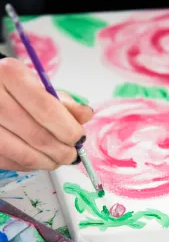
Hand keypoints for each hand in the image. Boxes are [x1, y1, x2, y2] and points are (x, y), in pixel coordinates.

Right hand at [0, 57, 92, 171]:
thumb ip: (64, 101)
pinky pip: (12, 163)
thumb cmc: (12, 88)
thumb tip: (86, 115)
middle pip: (38, 136)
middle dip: (62, 151)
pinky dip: (31, 166)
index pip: (47, 110)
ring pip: (25, 155)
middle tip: (73, 154)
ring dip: (49, 162)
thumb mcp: (38, 85)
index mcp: (11, 75)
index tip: (79, 138)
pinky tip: (40, 159)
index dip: (68, 130)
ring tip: (59, 159)